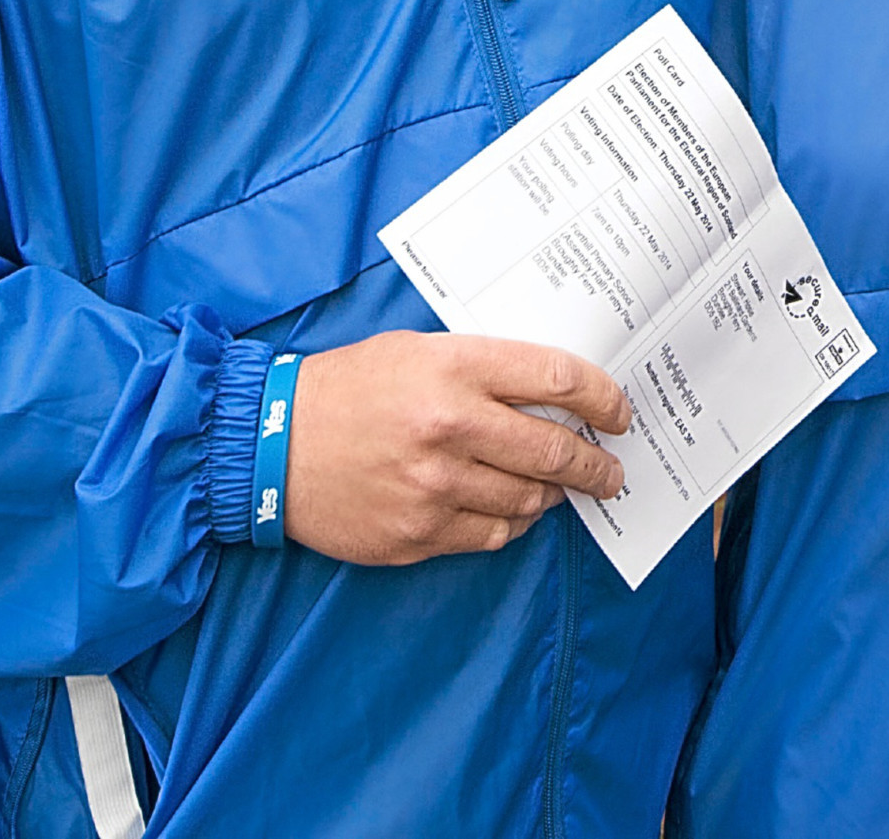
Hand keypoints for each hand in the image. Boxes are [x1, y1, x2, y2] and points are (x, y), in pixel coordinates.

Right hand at [282, 331, 632, 565]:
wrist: (268, 444)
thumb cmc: (347, 389)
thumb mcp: (417, 352)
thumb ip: (484, 370)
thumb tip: (554, 396)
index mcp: (454, 368)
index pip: (557, 379)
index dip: (602, 398)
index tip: (619, 413)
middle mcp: (450, 427)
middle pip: (555, 451)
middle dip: (597, 465)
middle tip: (611, 471)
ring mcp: (435, 487)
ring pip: (529, 500)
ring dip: (553, 495)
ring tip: (556, 488)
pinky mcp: (417, 534)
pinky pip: (492, 536)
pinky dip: (512, 524)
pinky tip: (510, 511)